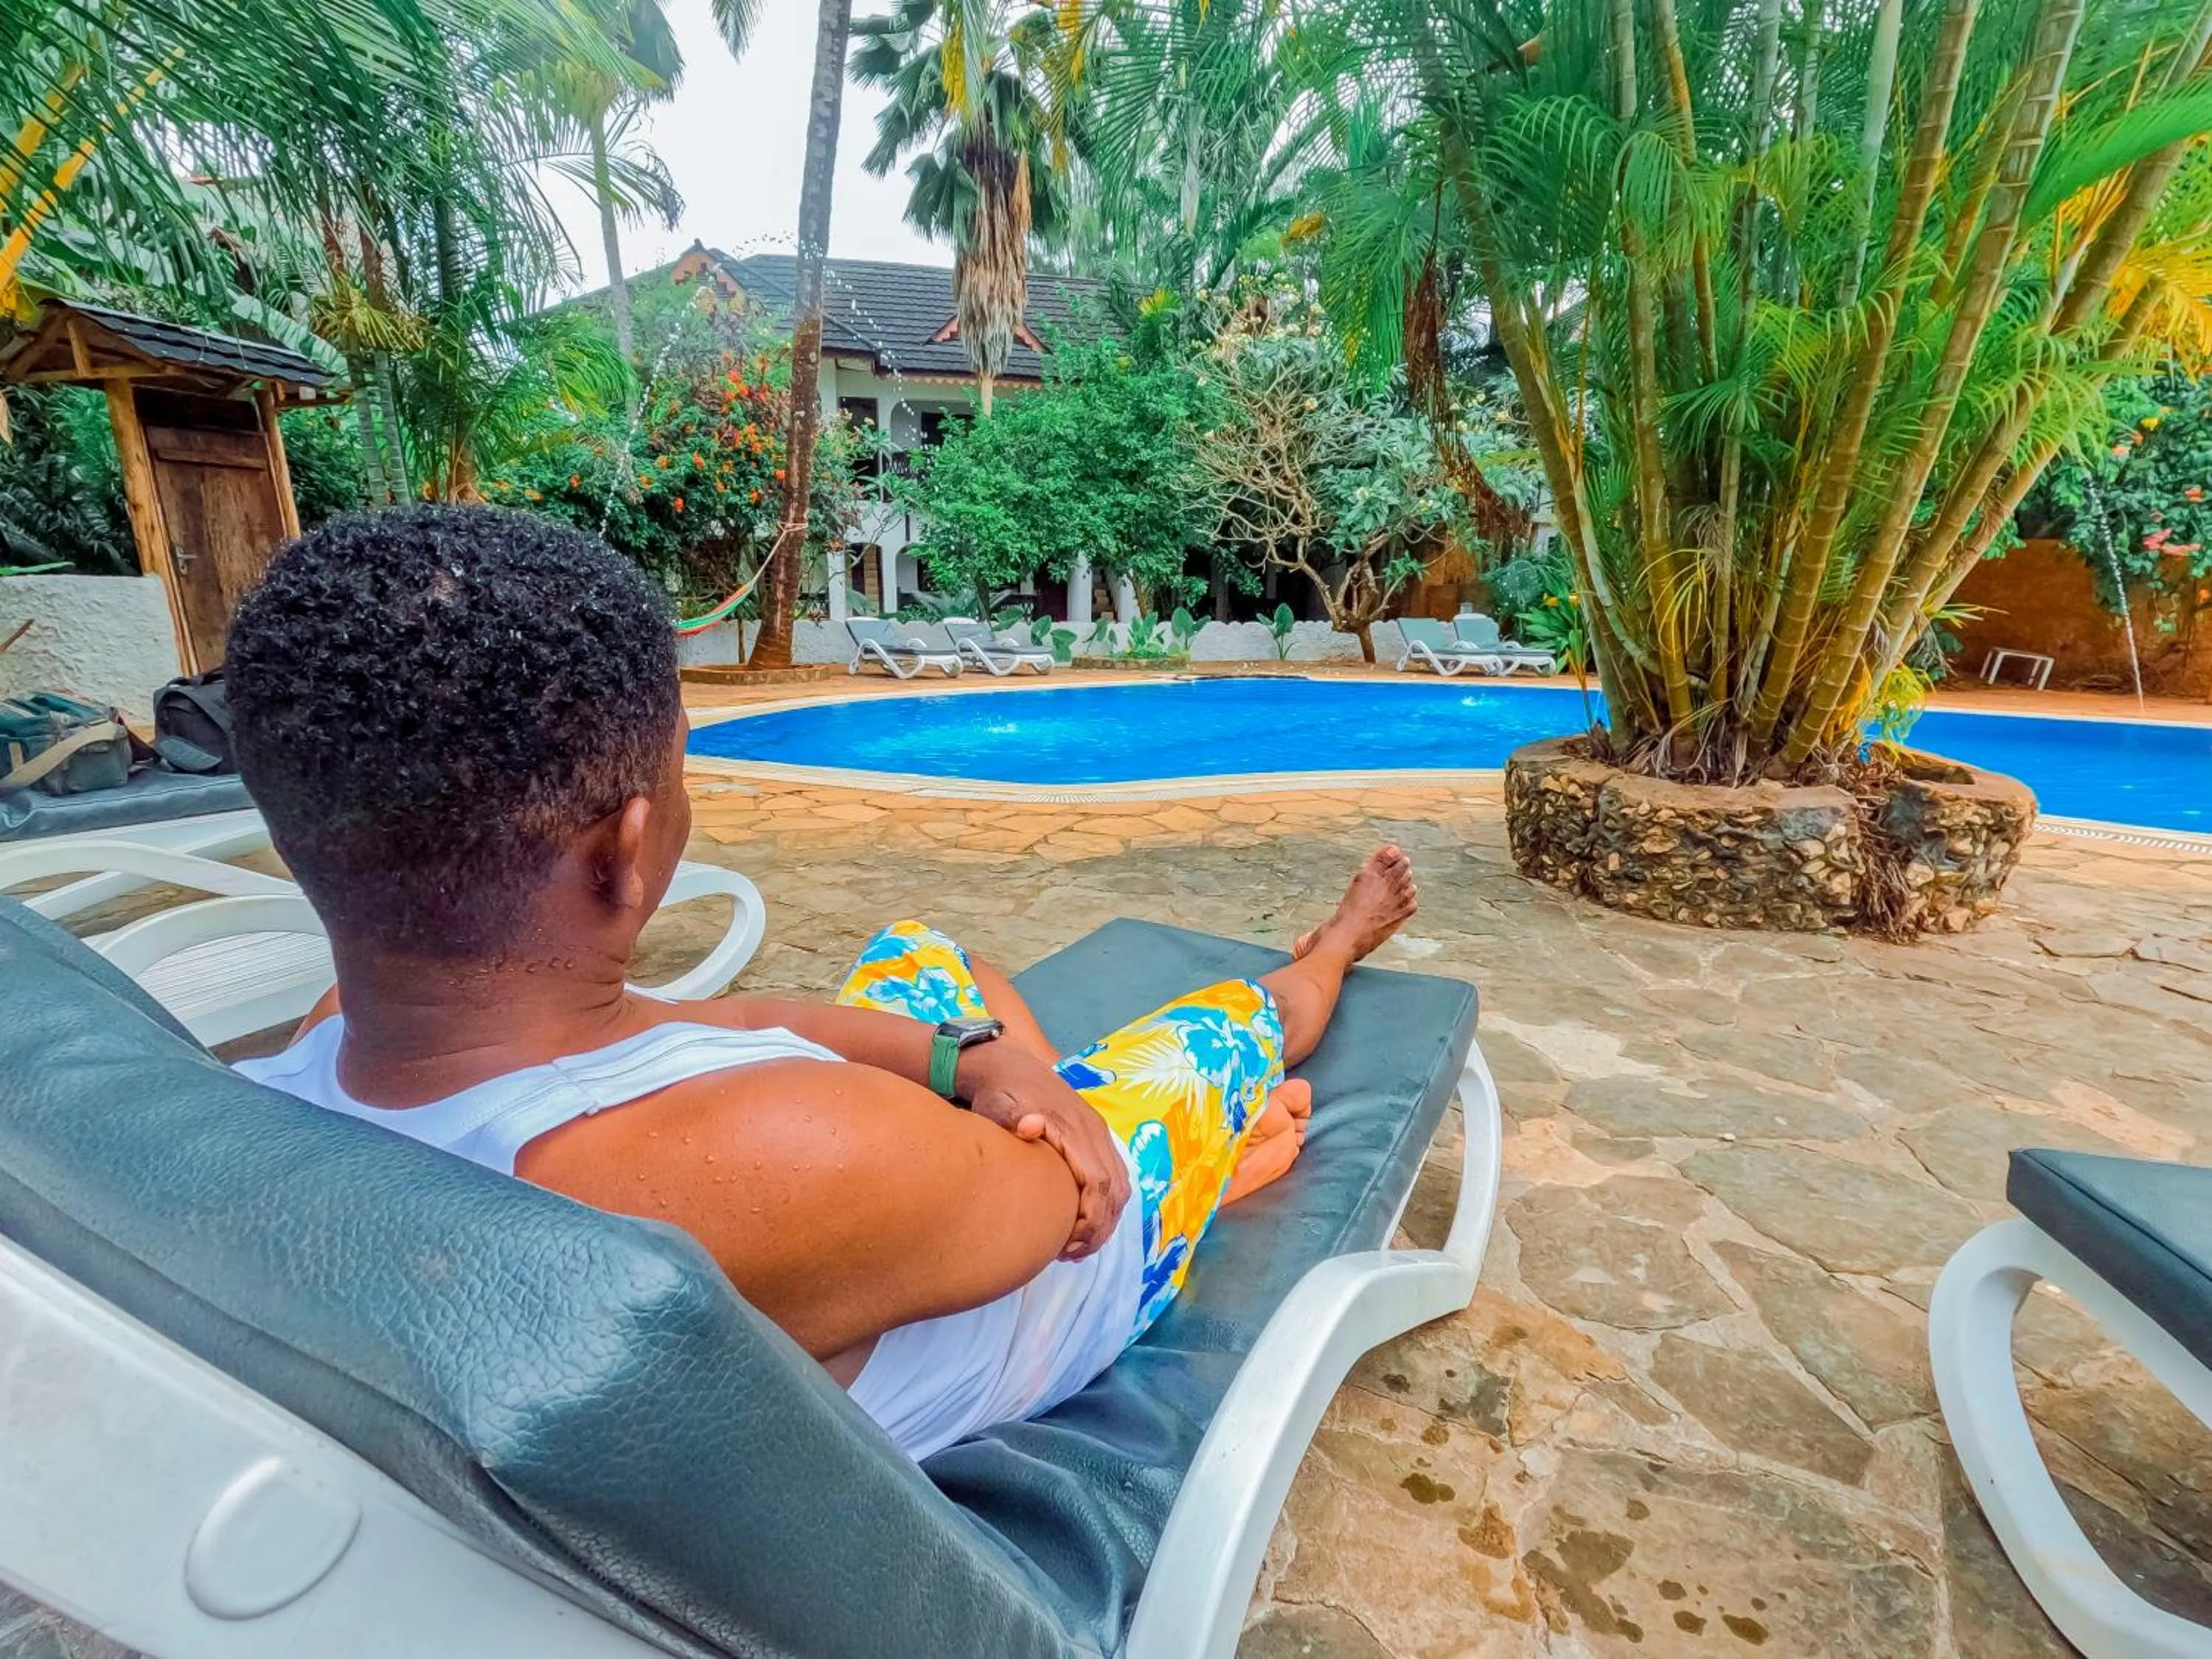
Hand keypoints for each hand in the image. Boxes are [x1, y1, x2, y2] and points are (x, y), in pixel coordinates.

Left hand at [958, 1043, 1130, 1260]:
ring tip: (1076, 1246)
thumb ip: (1011, 1117)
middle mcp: (1093, 1131)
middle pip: (1115, 1190)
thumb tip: (1030, 1126)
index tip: (1068, 1244)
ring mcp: (1096, 1134)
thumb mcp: (997, 1102)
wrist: (1006, 1064)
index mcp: (1075, 1128)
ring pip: (1119, 1186)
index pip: (1098, 1183)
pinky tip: (1081, 1223)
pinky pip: (1113, 1177)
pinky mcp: (1093, 1138)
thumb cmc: (998, 1092)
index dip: (1091, 1219)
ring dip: (1105, 1220)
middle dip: (1100, 1228)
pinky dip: (1105, 1205)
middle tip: (1071, 1254)